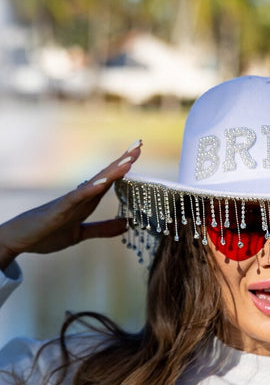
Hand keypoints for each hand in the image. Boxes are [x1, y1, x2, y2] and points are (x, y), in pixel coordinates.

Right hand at [0, 140, 141, 270]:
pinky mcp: (58, 210)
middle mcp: (79, 197)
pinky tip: (102, 183)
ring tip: (129, 160)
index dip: (123, 168)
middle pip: (105, 176)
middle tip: (138, 144)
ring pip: (94, 183)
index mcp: (86, 201)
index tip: (137, 152)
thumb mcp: (80, 233)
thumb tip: (126, 225)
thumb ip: (102, 229)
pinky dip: (89, 190)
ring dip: (112, 172)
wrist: (16, 240)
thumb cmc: (45, 234)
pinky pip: (75, 198)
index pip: (109, 181)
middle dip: (122, 161)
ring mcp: (69, 202)